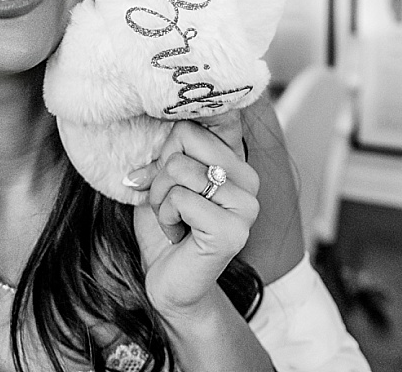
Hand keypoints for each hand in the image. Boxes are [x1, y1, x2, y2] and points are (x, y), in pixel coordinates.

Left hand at [125, 114, 259, 315]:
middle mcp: (249, 177)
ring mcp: (246, 206)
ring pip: (178, 168)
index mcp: (235, 159)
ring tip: (175, 220)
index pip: (197, 119)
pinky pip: (180, 199)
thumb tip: (152, 120)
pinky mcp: (233, 231)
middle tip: (170, 204)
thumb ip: (167, 149)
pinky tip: (179, 236)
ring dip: (160, 199)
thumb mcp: (163, 178)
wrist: (170, 281)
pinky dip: (165, 217)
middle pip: (183, 137)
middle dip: (160, 173)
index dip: (167, 145)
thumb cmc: (167, 226)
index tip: (163, 172)